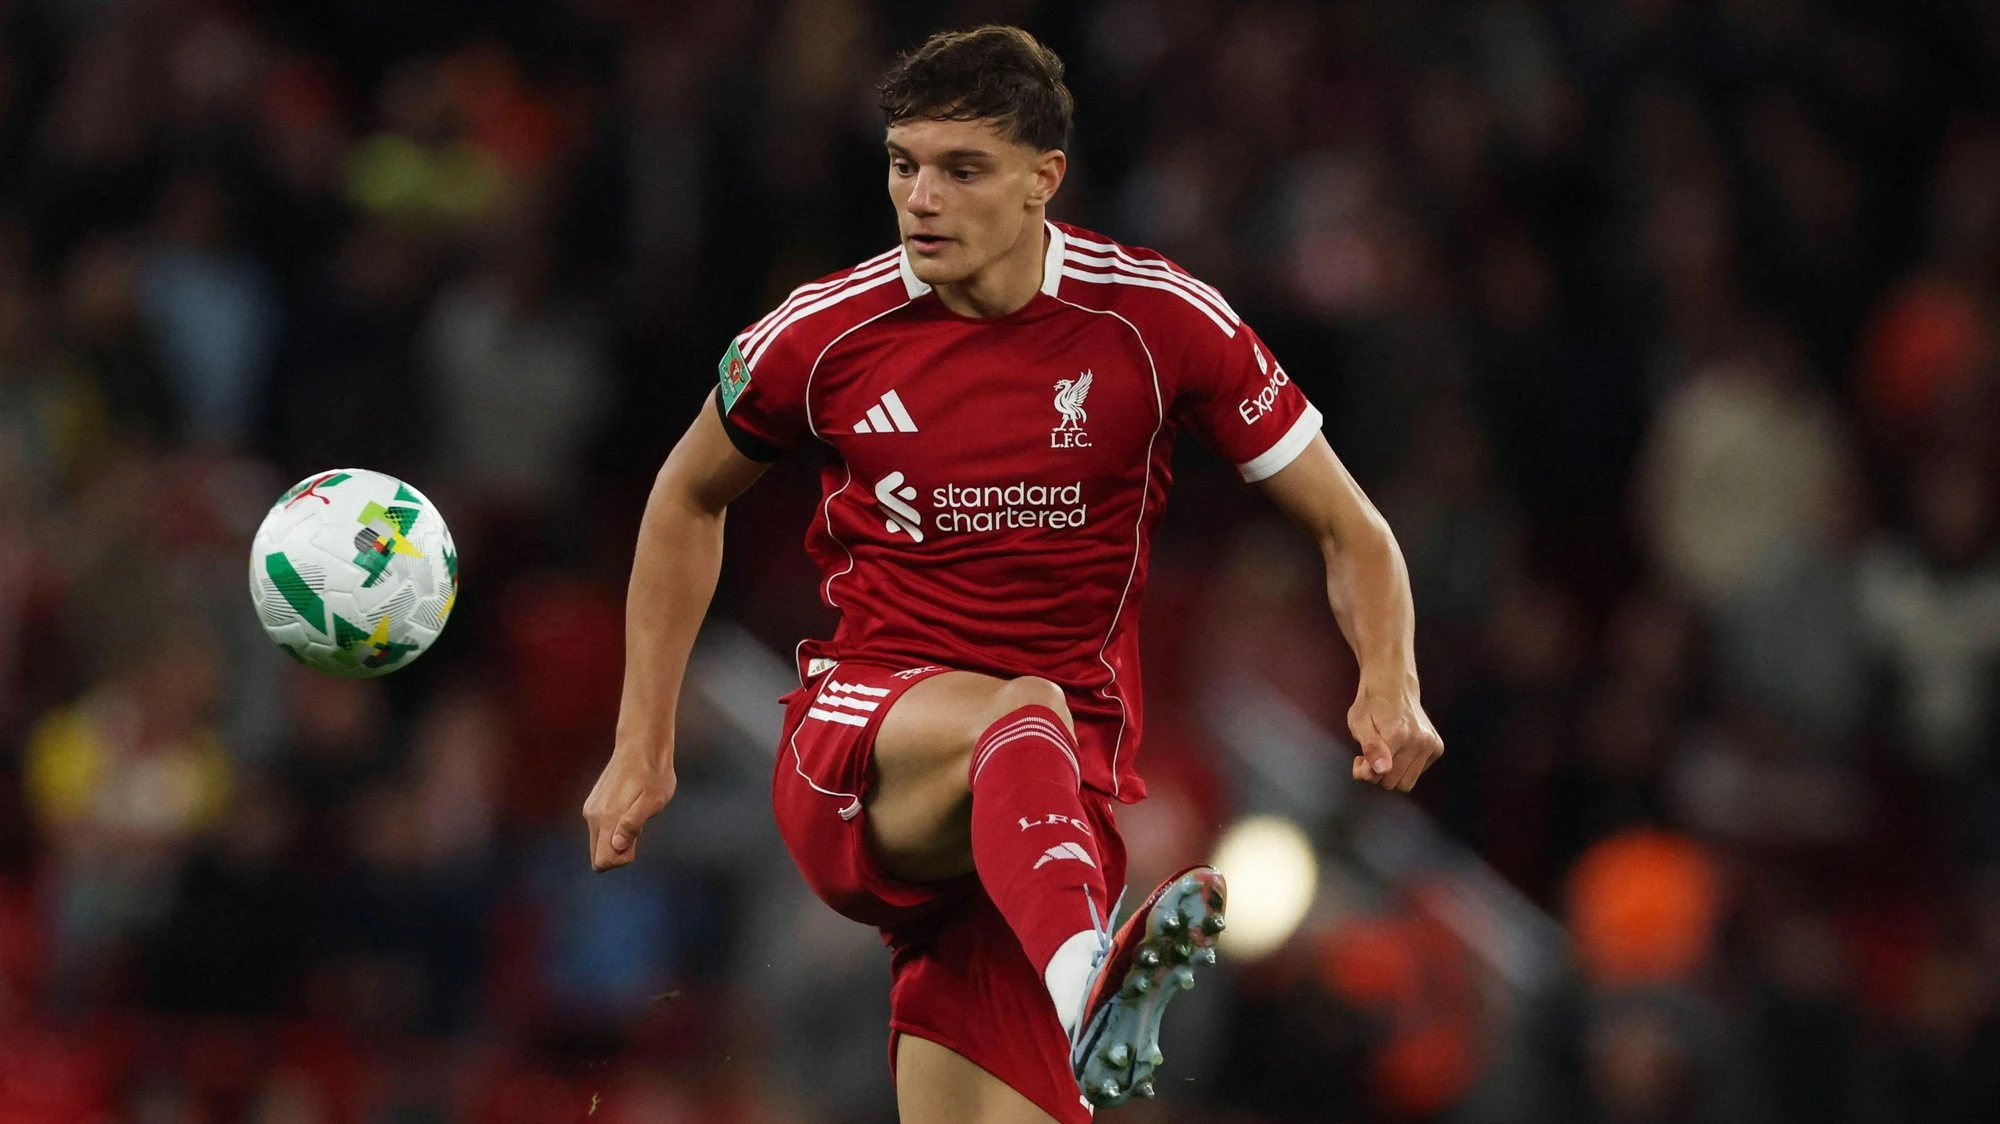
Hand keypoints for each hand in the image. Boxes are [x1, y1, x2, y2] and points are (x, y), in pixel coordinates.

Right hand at [582, 752, 676, 870]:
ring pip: (600, 841)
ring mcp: (591, 809)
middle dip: (618, 851)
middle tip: (638, 828)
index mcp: (606, 818)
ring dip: (618, 837)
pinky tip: (629, 807)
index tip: (637, 839)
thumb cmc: (653, 775)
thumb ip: (633, 824)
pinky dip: (615, 827)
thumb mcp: (653, 801)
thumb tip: (617, 846)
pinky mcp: (594, 803)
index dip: (621, 859)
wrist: (642, 746)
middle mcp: (593, 816)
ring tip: (635, 813)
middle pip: (598, 855)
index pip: (602, 861)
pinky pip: (601, 828)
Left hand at [1347, 678, 1442, 792]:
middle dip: (1379, 775)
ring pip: (1408, 782)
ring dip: (1393, 774)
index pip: (1380, 775)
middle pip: (1395, 783)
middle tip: (1371, 756)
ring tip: (1385, 755)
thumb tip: (1382, 769)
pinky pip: (1419, 773)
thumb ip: (1369, 748)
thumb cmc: (1371, 704)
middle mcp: (1419, 741)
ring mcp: (1431, 744)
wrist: (1393, 685)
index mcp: (1398, 734)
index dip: (1366, 772)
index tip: (1360, 759)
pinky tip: (1399, 751)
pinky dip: (1407, 768)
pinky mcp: (1437, 747)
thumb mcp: (1358, 722)